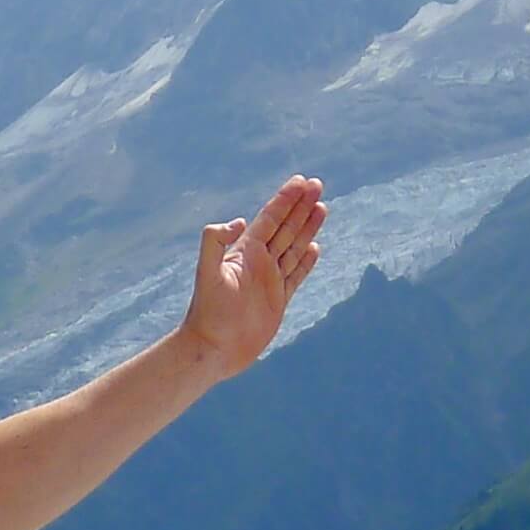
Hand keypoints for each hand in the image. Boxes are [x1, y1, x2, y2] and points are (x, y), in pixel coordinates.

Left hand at [177, 175, 324, 374]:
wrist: (213, 348)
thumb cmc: (208, 312)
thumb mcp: (206, 273)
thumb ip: (215, 242)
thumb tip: (240, 221)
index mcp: (245, 251)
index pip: (270, 218)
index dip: (286, 199)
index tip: (303, 181)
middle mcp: (259, 262)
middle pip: (286, 227)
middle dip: (301, 205)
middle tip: (317, 184)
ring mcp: (270, 280)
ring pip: (294, 247)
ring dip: (308, 227)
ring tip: (322, 207)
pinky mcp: (279, 300)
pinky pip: (296, 275)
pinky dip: (307, 261)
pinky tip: (315, 247)